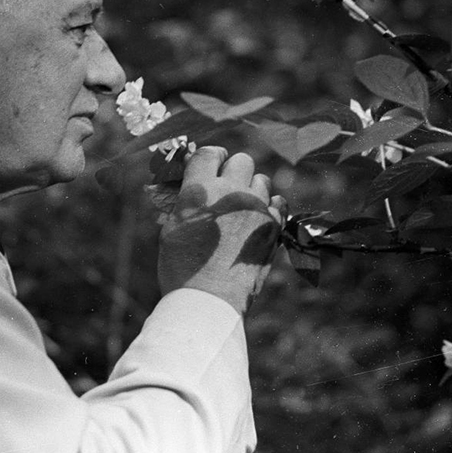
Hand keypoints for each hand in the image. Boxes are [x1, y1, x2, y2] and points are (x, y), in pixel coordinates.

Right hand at [157, 146, 284, 314]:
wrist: (210, 300)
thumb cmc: (182, 267)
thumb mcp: (172, 228)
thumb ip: (187, 200)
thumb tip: (194, 184)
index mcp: (200, 190)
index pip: (210, 152)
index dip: (211, 156)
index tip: (211, 164)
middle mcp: (230, 192)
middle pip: (241, 160)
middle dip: (233, 170)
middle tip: (226, 186)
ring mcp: (256, 208)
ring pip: (261, 180)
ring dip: (251, 189)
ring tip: (241, 208)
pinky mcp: (274, 226)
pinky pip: (278, 202)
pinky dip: (269, 207)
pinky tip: (258, 220)